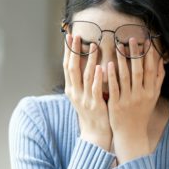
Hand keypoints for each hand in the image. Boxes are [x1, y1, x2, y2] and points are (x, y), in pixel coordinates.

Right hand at [63, 33, 111, 150]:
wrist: (95, 133)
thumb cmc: (92, 111)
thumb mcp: (82, 95)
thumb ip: (82, 80)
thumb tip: (83, 61)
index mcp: (71, 89)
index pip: (67, 66)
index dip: (67, 51)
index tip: (68, 37)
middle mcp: (75, 92)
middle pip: (72, 68)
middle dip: (74, 51)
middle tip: (76, 36)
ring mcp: (84, 99)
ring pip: (85, 76)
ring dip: (88, 60)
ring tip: (93, 46)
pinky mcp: (95, 104)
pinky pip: (95, 89)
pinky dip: (98, 78)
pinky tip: (101, 67)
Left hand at [106, 37, 165, 162]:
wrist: (131, 133)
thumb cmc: (142, 112)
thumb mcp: (153, 96)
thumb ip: (158, 79)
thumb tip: (162, 60)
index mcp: (151, 91)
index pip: (151, 69)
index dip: (150, 54)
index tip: (147, 40)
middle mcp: (141, 95)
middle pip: (139, 70)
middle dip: (136, 54)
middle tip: (132, 38)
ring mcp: (129, 100)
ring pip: (126, 77)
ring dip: (122, 60)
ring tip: (118, 46)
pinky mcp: (116, 105)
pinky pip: (114, 88)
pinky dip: (111, 76)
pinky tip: (108, 64)